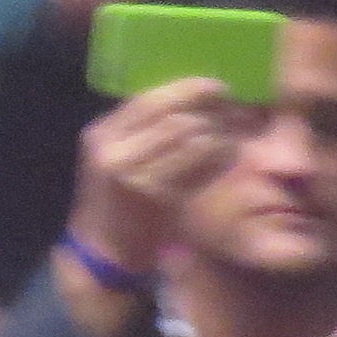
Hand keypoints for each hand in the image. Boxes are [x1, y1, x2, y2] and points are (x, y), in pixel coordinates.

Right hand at [67, 76, 248, 276]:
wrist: (102, 249)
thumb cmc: (115, 199)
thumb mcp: (115, 156)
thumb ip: (142, 129)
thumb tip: (192, 95)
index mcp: (102, 134)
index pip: (149, 100)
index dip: (187, 89)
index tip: (217, 86)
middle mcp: (113, 151)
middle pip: (172, 116)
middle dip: (209, 109)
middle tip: (233, 108)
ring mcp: (135, 176)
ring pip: (188, 139)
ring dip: (219, 133)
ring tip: (234, 132)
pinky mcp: (156, 199)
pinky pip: (197, 169)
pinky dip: (218, 158)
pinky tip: (229, 154)